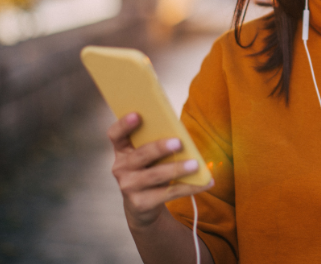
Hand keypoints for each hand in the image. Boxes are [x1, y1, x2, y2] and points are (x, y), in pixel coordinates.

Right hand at [108, 113, 213, 229]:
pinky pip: (168, 193)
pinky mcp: (140, 203)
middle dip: (159, 148)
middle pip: (140, 155)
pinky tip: (204, 183)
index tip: (137, 115)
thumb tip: (182, 132)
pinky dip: (189, 187)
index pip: (115, 135)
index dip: (124, 124)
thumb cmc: (150, 170)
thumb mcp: (150, 157)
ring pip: (154, 176)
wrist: (142, 206)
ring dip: (177, 169)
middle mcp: (121, 168)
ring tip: (195, 164)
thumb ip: (157, 142)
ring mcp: (128, 187)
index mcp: (123, 150)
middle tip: (178, 142)